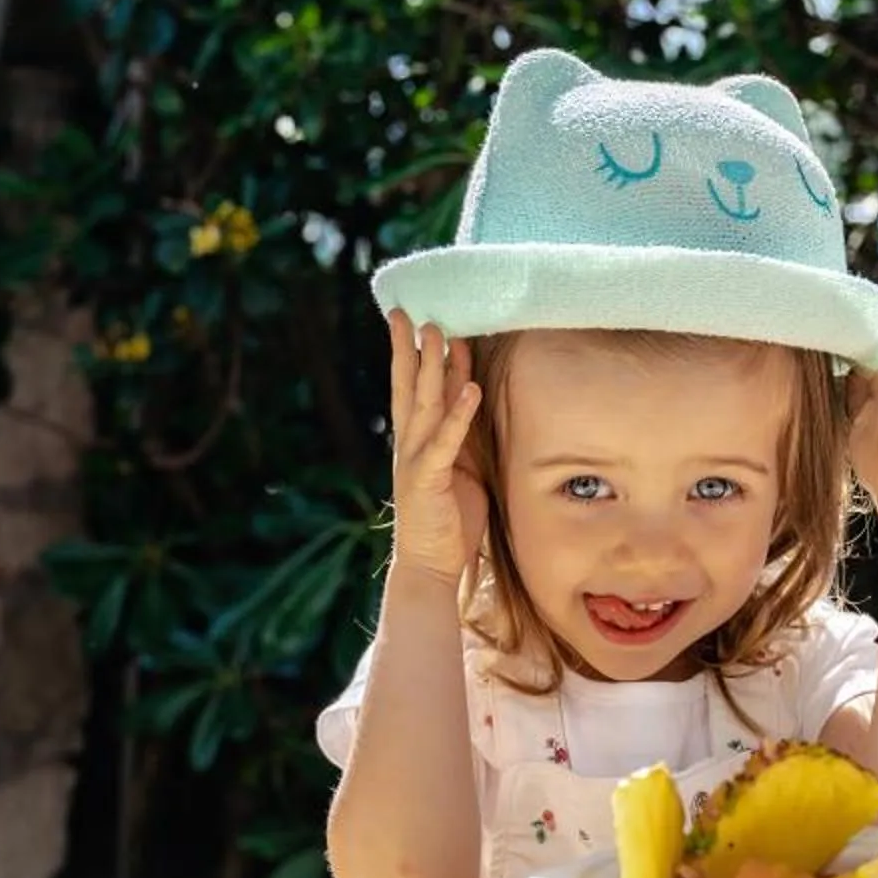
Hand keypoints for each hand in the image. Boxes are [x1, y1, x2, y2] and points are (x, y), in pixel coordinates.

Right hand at [385, 311, 485, 585]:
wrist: (430, 565)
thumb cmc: (448, 518)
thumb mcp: (457, 465)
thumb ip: (458, 431)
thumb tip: (467, 393)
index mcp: (417, 441)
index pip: (413, 389)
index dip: (417, 354)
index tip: (421, 320)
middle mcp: (411, 445)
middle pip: (408, 386)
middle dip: (409, 347)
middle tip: (408, 311)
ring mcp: (417, 461)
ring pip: (423, 403)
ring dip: (430, 367)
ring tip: (437, 332)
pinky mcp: (429, 480)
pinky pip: (446, 441)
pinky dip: (458, 414)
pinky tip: (469, 388)